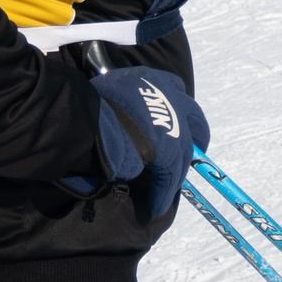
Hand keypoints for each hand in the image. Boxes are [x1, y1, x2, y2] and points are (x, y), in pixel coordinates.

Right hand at [82, 68, 207, 217]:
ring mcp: (172, 123)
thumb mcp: (107, 94)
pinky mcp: (170, 149)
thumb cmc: (86, 106)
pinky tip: (158, 203)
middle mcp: (167, 96)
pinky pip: (170, 174)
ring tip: (167, 188)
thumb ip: (121, 102)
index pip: (174, 88)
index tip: (175, 118)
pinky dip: (163, 190)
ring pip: (182, 151)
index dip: (176, 106)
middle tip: (190, 149)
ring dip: (175, 171)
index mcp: (149, 78)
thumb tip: (118, 116)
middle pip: (194, 117)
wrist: (87, 120)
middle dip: (195, 134)